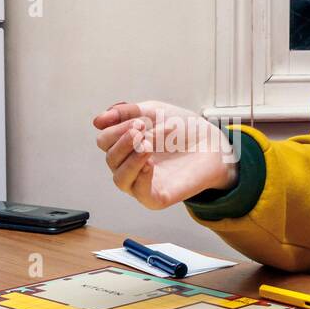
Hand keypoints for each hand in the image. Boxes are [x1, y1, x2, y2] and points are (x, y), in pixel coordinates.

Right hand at [93, 100, 237, 209]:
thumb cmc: (182, 129)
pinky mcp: (156, 197)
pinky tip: (150, 163)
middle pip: (110, 157)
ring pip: (119, 178)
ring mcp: (141, 183)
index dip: (116, 129)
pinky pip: (139, 193)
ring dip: (130, 159)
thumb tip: (97, 121)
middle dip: (124, 141)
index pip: (105, 140)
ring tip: (147, 145)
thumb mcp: (153, 111)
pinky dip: (141, 177)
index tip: (139, 121)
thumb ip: (126, 112)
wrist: (212, 143)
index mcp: (125, 145)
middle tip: (143, 129)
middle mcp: (129, 165)